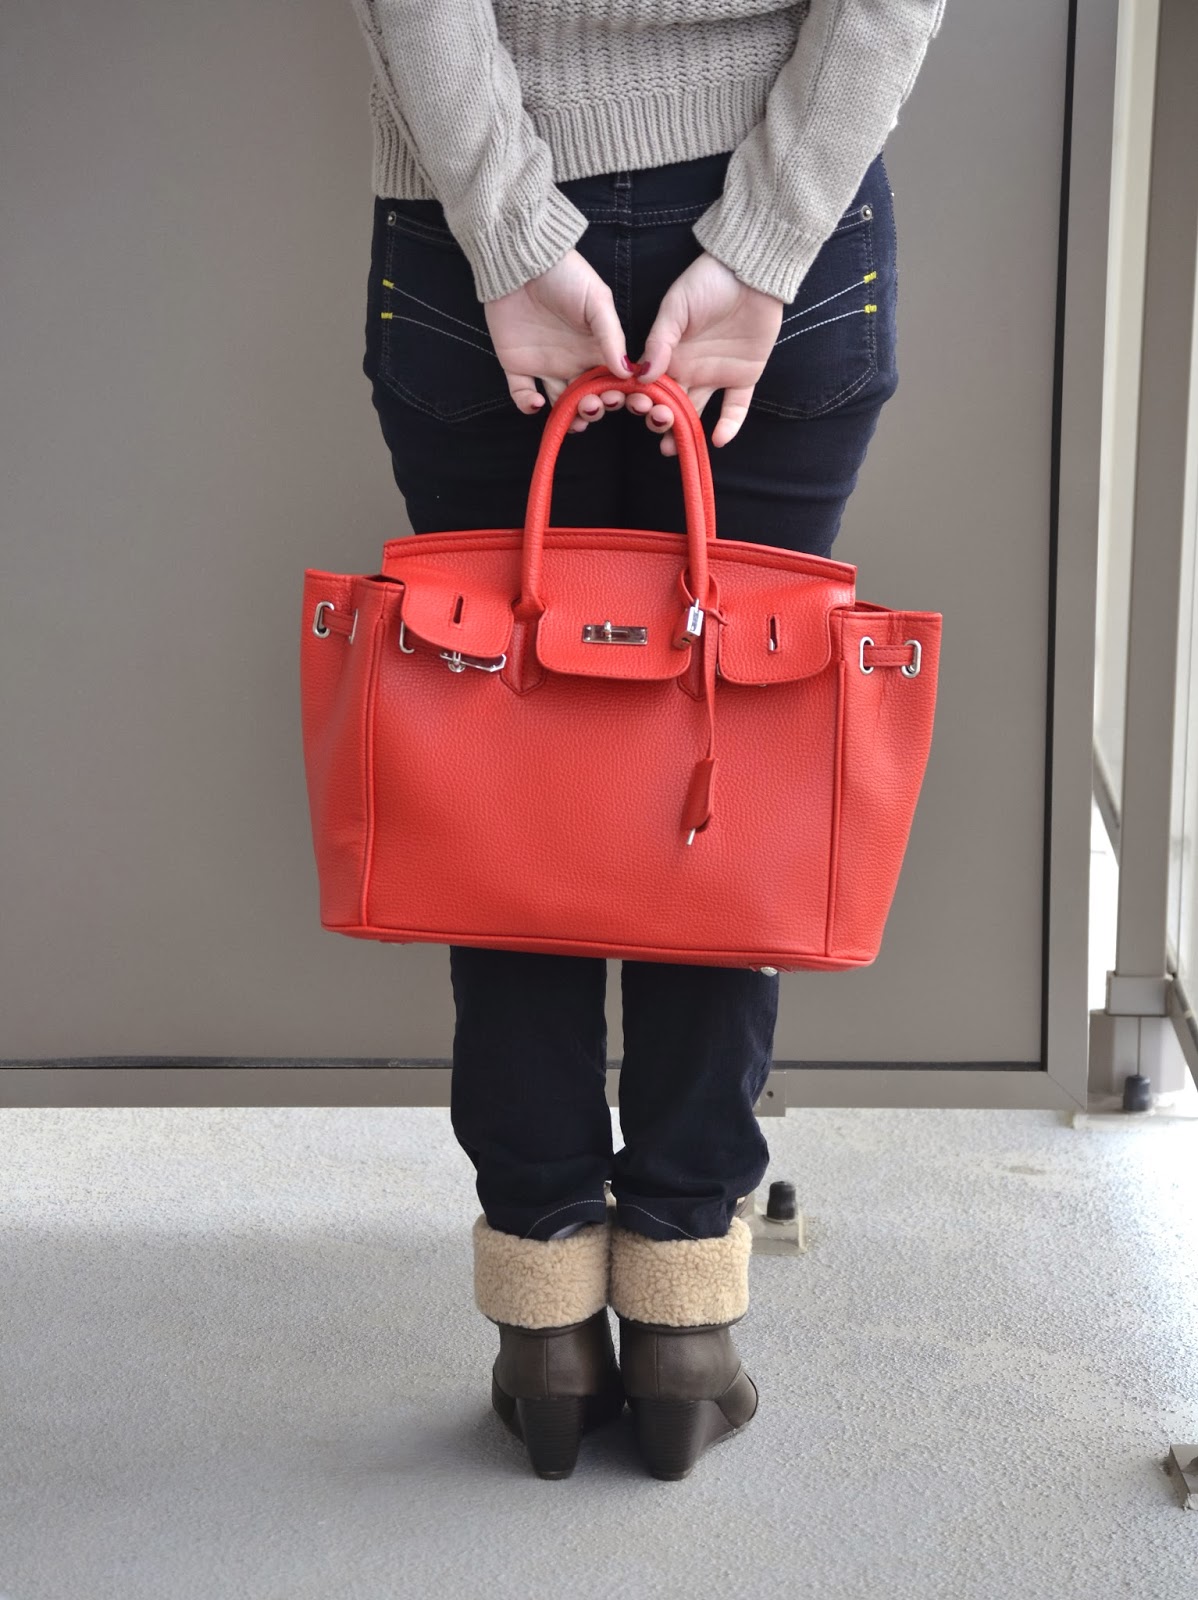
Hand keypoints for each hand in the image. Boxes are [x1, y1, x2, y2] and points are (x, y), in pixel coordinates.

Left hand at [484, 248, 632, 432]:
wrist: (522, 261)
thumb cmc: (566, 276)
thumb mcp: (597, 301)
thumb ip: (612, 337)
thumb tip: (628, 372)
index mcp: (595, 348)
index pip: (608, 381)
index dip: (614, 394)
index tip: (616, 400)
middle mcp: (572, 361)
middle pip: (585, 397)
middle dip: (591, 410)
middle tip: (592, 409)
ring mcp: (544, 365)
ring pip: (557, 403)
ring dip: (566, 416)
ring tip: (572, 418)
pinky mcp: (516, 365)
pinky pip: (521, 395)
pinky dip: (528, 405)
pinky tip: (536, 402)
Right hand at [627, 252, 784, 456]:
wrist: (750, 272)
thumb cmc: (707, 282)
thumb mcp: (675, 307)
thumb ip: (659, 341)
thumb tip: (642, 375)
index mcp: (670, 353)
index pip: (654, 385)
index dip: (645, 401)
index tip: (638, 412)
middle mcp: (691, 369)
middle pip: (673, 404)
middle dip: (663, 421)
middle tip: (658, 429)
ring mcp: (717, 374)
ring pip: (699, 411)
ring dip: (688, 432)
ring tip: (677, 448)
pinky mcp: (745, 376)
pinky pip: (736, 407)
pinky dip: (728, 425)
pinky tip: (718, 439)